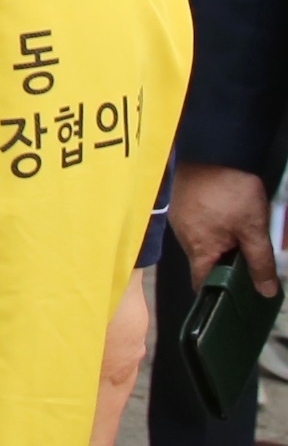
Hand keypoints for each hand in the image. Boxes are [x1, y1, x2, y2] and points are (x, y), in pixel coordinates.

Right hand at [171, 162, 276, 293]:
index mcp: (199, 248)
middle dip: (225, 263)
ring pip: (201, 243)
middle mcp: (183, 237)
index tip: (235, 296)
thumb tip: (266, 291)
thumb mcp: (254, 227)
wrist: (210, 149)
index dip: (218, 292)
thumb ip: (260, 261)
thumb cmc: (229, 190)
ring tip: (240, 232)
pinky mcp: (180, 204)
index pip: (202, 283)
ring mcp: (179, 219)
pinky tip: (225, 215)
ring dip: (219, 243)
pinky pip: (196, 225)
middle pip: (204, 262)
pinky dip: (211, 226)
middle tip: (249, 258)